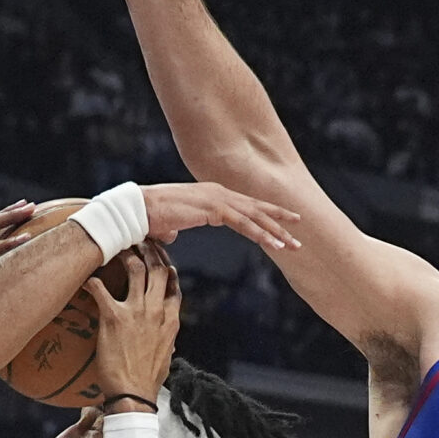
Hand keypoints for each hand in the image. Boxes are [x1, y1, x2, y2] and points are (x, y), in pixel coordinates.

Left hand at [89, 242, 181, 404]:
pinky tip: (86, 279)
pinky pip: (101, 289)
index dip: (165, 266)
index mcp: (171, 320)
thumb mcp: (166, 357)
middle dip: (148, 251)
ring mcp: (137, 312)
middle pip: (158, 269)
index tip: (157, 257)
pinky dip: (91, 281)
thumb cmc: (147, 381)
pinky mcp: (114, 317)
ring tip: (116, 248)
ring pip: (136, 269)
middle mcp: (157, 311)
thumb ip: (167, 340)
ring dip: (126, 255)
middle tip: (136, 243)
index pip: (173, 284)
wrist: (134, 395)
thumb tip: (169, 341)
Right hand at [137, 182, 301, 252]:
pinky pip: (243, 224)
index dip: (265, 212)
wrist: (138, 210)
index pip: (244, 204)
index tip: (283, 221)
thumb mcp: (169, 223)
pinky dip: (261, 234)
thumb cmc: (148, 218)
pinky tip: (275, 244)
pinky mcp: (214, 209)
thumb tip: (174, 234)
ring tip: (294, 244)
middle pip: (255, 207)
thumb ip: (176, 228)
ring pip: (255, 216)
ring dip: (276, 231)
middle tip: (300, 227)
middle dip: (279, 219)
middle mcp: (218, 192)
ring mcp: (217, 198)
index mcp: (211, 194)